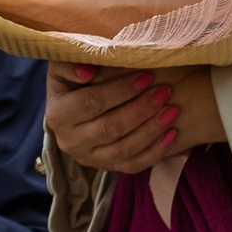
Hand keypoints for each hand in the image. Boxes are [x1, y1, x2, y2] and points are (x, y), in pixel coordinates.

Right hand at [44, 63, 222, 174]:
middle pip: (110, 128)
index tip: (147, 76)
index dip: (120, 90)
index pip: (92, 103)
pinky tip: (173, 134)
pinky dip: (155, 152)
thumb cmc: (75, 78)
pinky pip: (133, 165)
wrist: (72, 106)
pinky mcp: (107, 168)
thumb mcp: (65, 64)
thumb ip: (71, 63)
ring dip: (151, 130)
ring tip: (173, 110)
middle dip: (141, 109)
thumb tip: (88, 72)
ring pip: (124, 150)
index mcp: (58, 115)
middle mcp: (70, 141)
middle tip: (165, 91)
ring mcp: (89, 159)